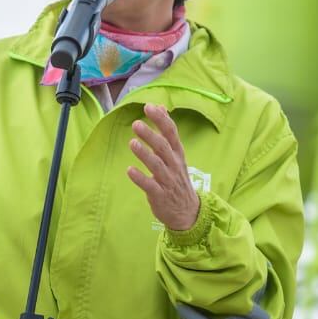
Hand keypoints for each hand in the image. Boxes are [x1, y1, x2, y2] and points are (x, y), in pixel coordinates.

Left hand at [127, 103, 199, 230]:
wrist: (188, 212)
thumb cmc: (177, 178)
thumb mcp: (176, 154)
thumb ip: (167, 131)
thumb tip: (160, 107)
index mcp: (177, 153)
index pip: (171, 133)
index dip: (161, 119)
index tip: (149, 107)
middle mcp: (174, 165)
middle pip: (163, 148)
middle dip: (150, 135)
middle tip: (136, 124)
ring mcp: (168, 181)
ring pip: (157, 165)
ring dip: (144, 154)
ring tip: (132, 143)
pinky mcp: (160, 195)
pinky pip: (150, 186)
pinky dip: (140, 178)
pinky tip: (129, 171)